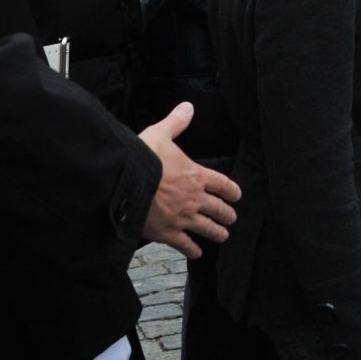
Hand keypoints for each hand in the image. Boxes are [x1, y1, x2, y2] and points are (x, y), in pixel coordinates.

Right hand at [139, 105, 240, 259]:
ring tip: (223, 236)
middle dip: (227, 214)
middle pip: (219, 209)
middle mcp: (194, 198)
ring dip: (217, 233)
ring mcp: (182, 217)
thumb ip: (176, 122)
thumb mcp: (160, 134)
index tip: (237, 196)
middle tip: (231, 218)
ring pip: (207, 228)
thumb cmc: (142, 158)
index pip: (223, 184)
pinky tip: (196, 253)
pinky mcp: (167, 233)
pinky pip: (185, 244)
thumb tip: (188, 107)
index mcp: (196, 175)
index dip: (232, 191)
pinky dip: (192, 250)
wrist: (123, 183)